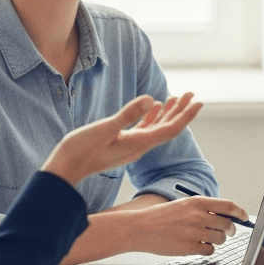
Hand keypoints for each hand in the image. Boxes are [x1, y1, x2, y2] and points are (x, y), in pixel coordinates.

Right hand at [42, 94, 202, 185]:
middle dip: (182, 110)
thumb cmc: (80, 151)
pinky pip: (143, 130)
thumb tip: (151, 99)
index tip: (199, 101)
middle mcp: (139, 146)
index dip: (187, 115)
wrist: (64, 171)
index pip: (171, 128)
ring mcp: (131, 146)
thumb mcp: (104, 129)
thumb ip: (127, 115)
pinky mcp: (121, 145)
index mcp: (139, 143)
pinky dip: (151, 117)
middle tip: (192, 94)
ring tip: (177, 97)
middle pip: (168, 127)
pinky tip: (152, 107)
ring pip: (156, 128)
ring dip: (168, 112)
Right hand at [131, 196, 248, 256]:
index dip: (240, 212)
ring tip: (204, 238)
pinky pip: (209, 250)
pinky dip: (206, 249)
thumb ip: (204, 209)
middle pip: (227, 224)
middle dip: (229, 230)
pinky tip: (197, 246)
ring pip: (220, 239)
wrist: (139, 228)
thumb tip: (227, 216)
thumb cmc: (161, 217)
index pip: (228, 206)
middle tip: (226, 232)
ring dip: (217, 240)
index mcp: (197, 202)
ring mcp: (194, 232)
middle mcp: (198, 215)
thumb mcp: (183, 205)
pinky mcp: (189, 247)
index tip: (245, 217)